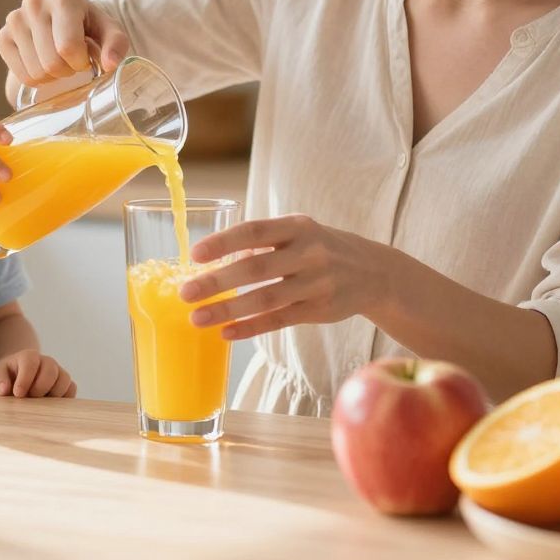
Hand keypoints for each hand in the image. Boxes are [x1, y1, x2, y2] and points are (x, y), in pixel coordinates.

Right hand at [0, 0, 130, 92]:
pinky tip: (42, 63)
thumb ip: (117, 45)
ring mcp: (14, 19)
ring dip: (52, 76)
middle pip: (51, 63)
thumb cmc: (87, 27)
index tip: (85, 57)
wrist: (60, 22)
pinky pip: (21, 75)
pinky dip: (36, 78)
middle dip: (67, 70)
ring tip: (57, 60)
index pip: (68, 47)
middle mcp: (34, 3)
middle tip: (71, 61)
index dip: (81, 62)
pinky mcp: (2, 36)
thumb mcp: (109, 31)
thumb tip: (110, 64)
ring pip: (36, 72)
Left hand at [0, 349, 75, 397]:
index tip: (18, 394)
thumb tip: (4, 389)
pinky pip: (71, 390)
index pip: (31, 363)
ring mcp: (58, 372)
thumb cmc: (8, 376)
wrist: (19, 377)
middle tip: (29, 399)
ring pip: (64, 380)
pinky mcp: (66, 384)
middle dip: (39, 388)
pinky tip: (50, 406)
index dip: (25, 379)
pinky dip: (64, 399)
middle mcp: (47, 362)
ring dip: (52, 395)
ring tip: (39, 404)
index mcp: (29, 356)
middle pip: (50, 371)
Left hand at [177, 215, 382, 340]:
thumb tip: (217, 258)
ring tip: (197, 318)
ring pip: (265, 300)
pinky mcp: (320, 311)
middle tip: (185, 293)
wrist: (374, 272)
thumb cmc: (320, 248)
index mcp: (298, 227)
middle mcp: (309, 253)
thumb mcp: (298, 232)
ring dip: (228, 310)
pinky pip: (279, 321)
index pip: (255, 231)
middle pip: (256, 269)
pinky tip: (225, 333)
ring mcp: (316, 284)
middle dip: (217, 282)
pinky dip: (250, 328)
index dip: (224, 242)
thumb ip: (263, 242)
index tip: (195, 253)